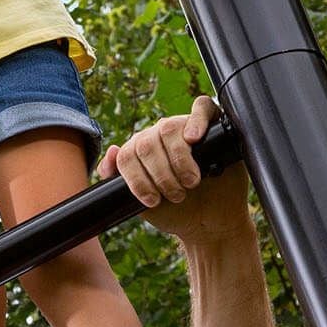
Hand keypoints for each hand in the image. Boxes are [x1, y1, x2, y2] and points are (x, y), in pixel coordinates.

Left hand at [98, 95, 251, 242]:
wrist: (211, 220)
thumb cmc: (174, 210)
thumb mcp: (140, 203)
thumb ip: (117, 178)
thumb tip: (113, 150)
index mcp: (138, 151)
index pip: (127, 155)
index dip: (137, 179)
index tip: (152, 201)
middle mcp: (158, 136)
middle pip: (146, 143)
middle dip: (160, 176)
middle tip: (177, 195)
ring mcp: (184, 129)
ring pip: (168, 129)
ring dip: (179, 161)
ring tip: (190, 183)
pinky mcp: (213, 126)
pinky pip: (203, 107)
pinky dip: (197, 120)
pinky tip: (195, 138)